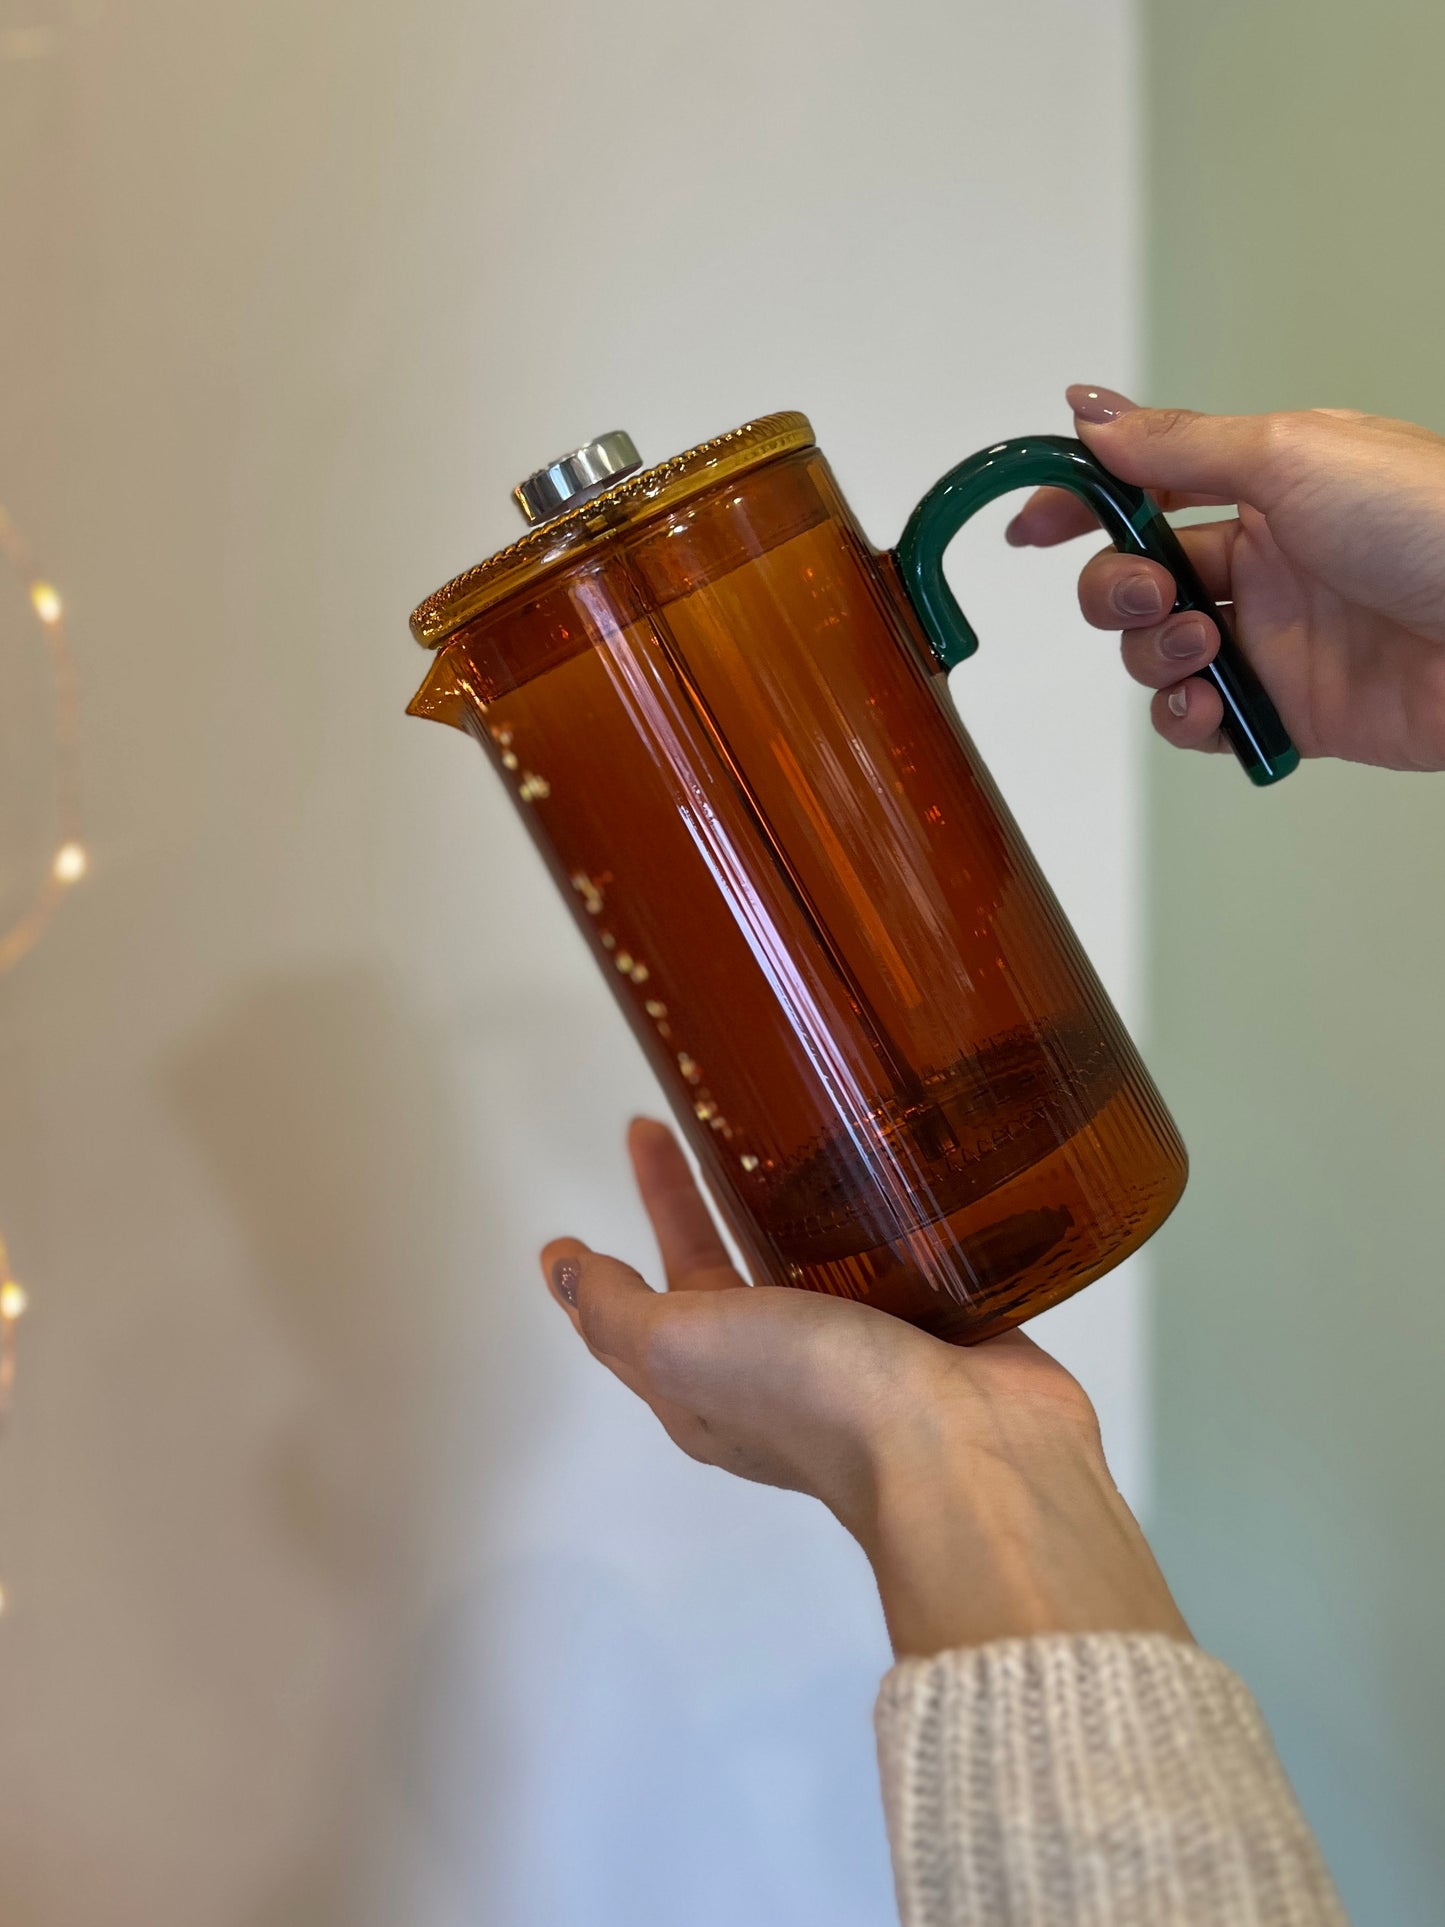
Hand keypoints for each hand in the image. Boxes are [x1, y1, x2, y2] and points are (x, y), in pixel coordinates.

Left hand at [541, 1119, 1187, 1656]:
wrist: (965, 1449)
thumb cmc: (811, 1394)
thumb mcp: (682, 1350)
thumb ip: (618, 1311)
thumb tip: (559, 1272)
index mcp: (707, 1389)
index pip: (638, 1313)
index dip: (609, 1256)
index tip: (595, 1194)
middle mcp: (777, 1372)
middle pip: (715, 1272)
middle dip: (686, 1199)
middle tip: (673, 1118)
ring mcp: (862, 1349)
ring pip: (805, 1263)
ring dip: (786, 1203)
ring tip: (781, 1124)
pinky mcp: (936, 1321)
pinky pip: (895, 1256)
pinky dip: (880, 1213)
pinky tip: (882, 1160)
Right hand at [1007, 386, 1444, 771]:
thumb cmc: (1430, 520)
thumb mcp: (1291, 455)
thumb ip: (1177, 444)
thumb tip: (1091, 411)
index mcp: (1265, 487)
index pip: (1144, 489)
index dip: (1080, 504)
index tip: (1035, 523)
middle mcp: (1263, 561)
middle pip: (1133, 577)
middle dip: (1113, 586)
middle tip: (1147, 590)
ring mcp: (1273, 639)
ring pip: (1155, 652)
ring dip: (1152, 651)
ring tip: (1203, 644)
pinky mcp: (1287, 711)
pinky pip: (1199, 722)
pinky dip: (1185, 716)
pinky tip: (1209, 702)